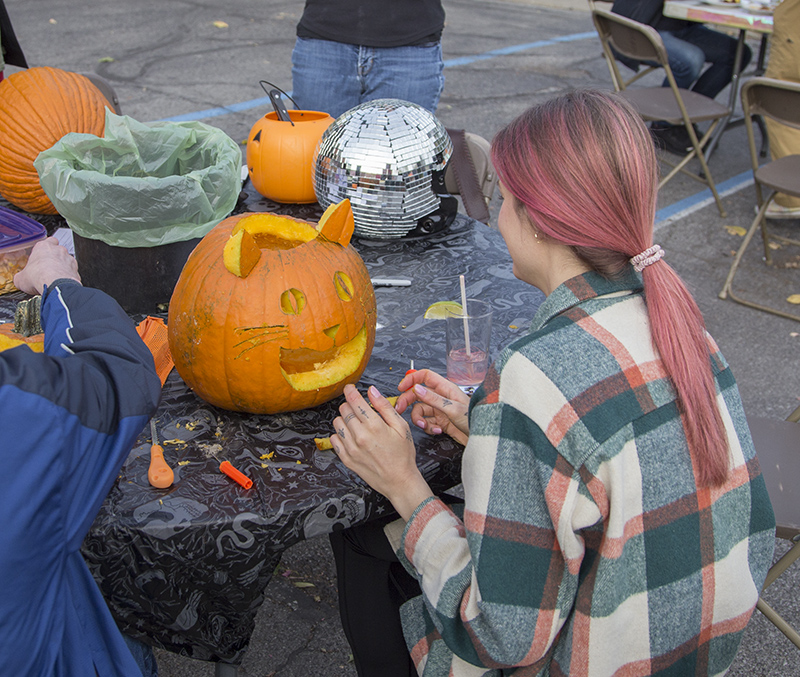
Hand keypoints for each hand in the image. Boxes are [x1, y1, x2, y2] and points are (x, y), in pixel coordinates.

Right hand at [13, 237, 80, 295]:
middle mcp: (59, 250)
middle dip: (54, 258)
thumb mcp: (21, 278)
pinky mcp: (76, 270)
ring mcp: (69, 259)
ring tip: (55, 277)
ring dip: (62, 267)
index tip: (43, 253)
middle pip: (58, 250)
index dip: (47, 247)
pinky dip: (69, 276)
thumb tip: (19, 280)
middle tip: (48, 268)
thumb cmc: (39, 276)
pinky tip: (62, 283)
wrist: (55, 285)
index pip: (49, 240)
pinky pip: (73, 271)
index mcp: (43, 247)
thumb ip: (21, 276)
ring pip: (67, 260)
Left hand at [331, 384, 432, 519]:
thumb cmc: (403, 454)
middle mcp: (360, 436)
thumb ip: (384, 407)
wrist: (399, 481)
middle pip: (344, 410)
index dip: (350, 391)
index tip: (349, 388)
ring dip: (344, 419)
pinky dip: (340, 435)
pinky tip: (351, 436)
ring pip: (337, 423)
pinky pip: (334, 439)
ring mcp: (351, 448)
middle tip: (359, 409)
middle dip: (350, 405)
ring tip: (356, 424)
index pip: (354, 401)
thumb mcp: (401, 426)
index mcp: (374, 425)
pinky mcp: (347, 459)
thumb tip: (372, 391)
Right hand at [394, 369, 469, 445]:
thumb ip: (433, 399)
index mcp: (445, 388)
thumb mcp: (452, 408)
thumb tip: (417, 388)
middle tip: (400, 409)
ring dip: (420, 419)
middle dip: (408, 401)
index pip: (425, 376)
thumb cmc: (473, 419)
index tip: (401, 387)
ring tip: (425, 425)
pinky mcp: (441, 422)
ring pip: (420, 410)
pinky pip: (427, 422)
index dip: (412, 379)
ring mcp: (441, 410)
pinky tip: (438, 430)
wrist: (482, 436)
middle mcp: (442, 397)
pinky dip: (429, 428)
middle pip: (418, 394)